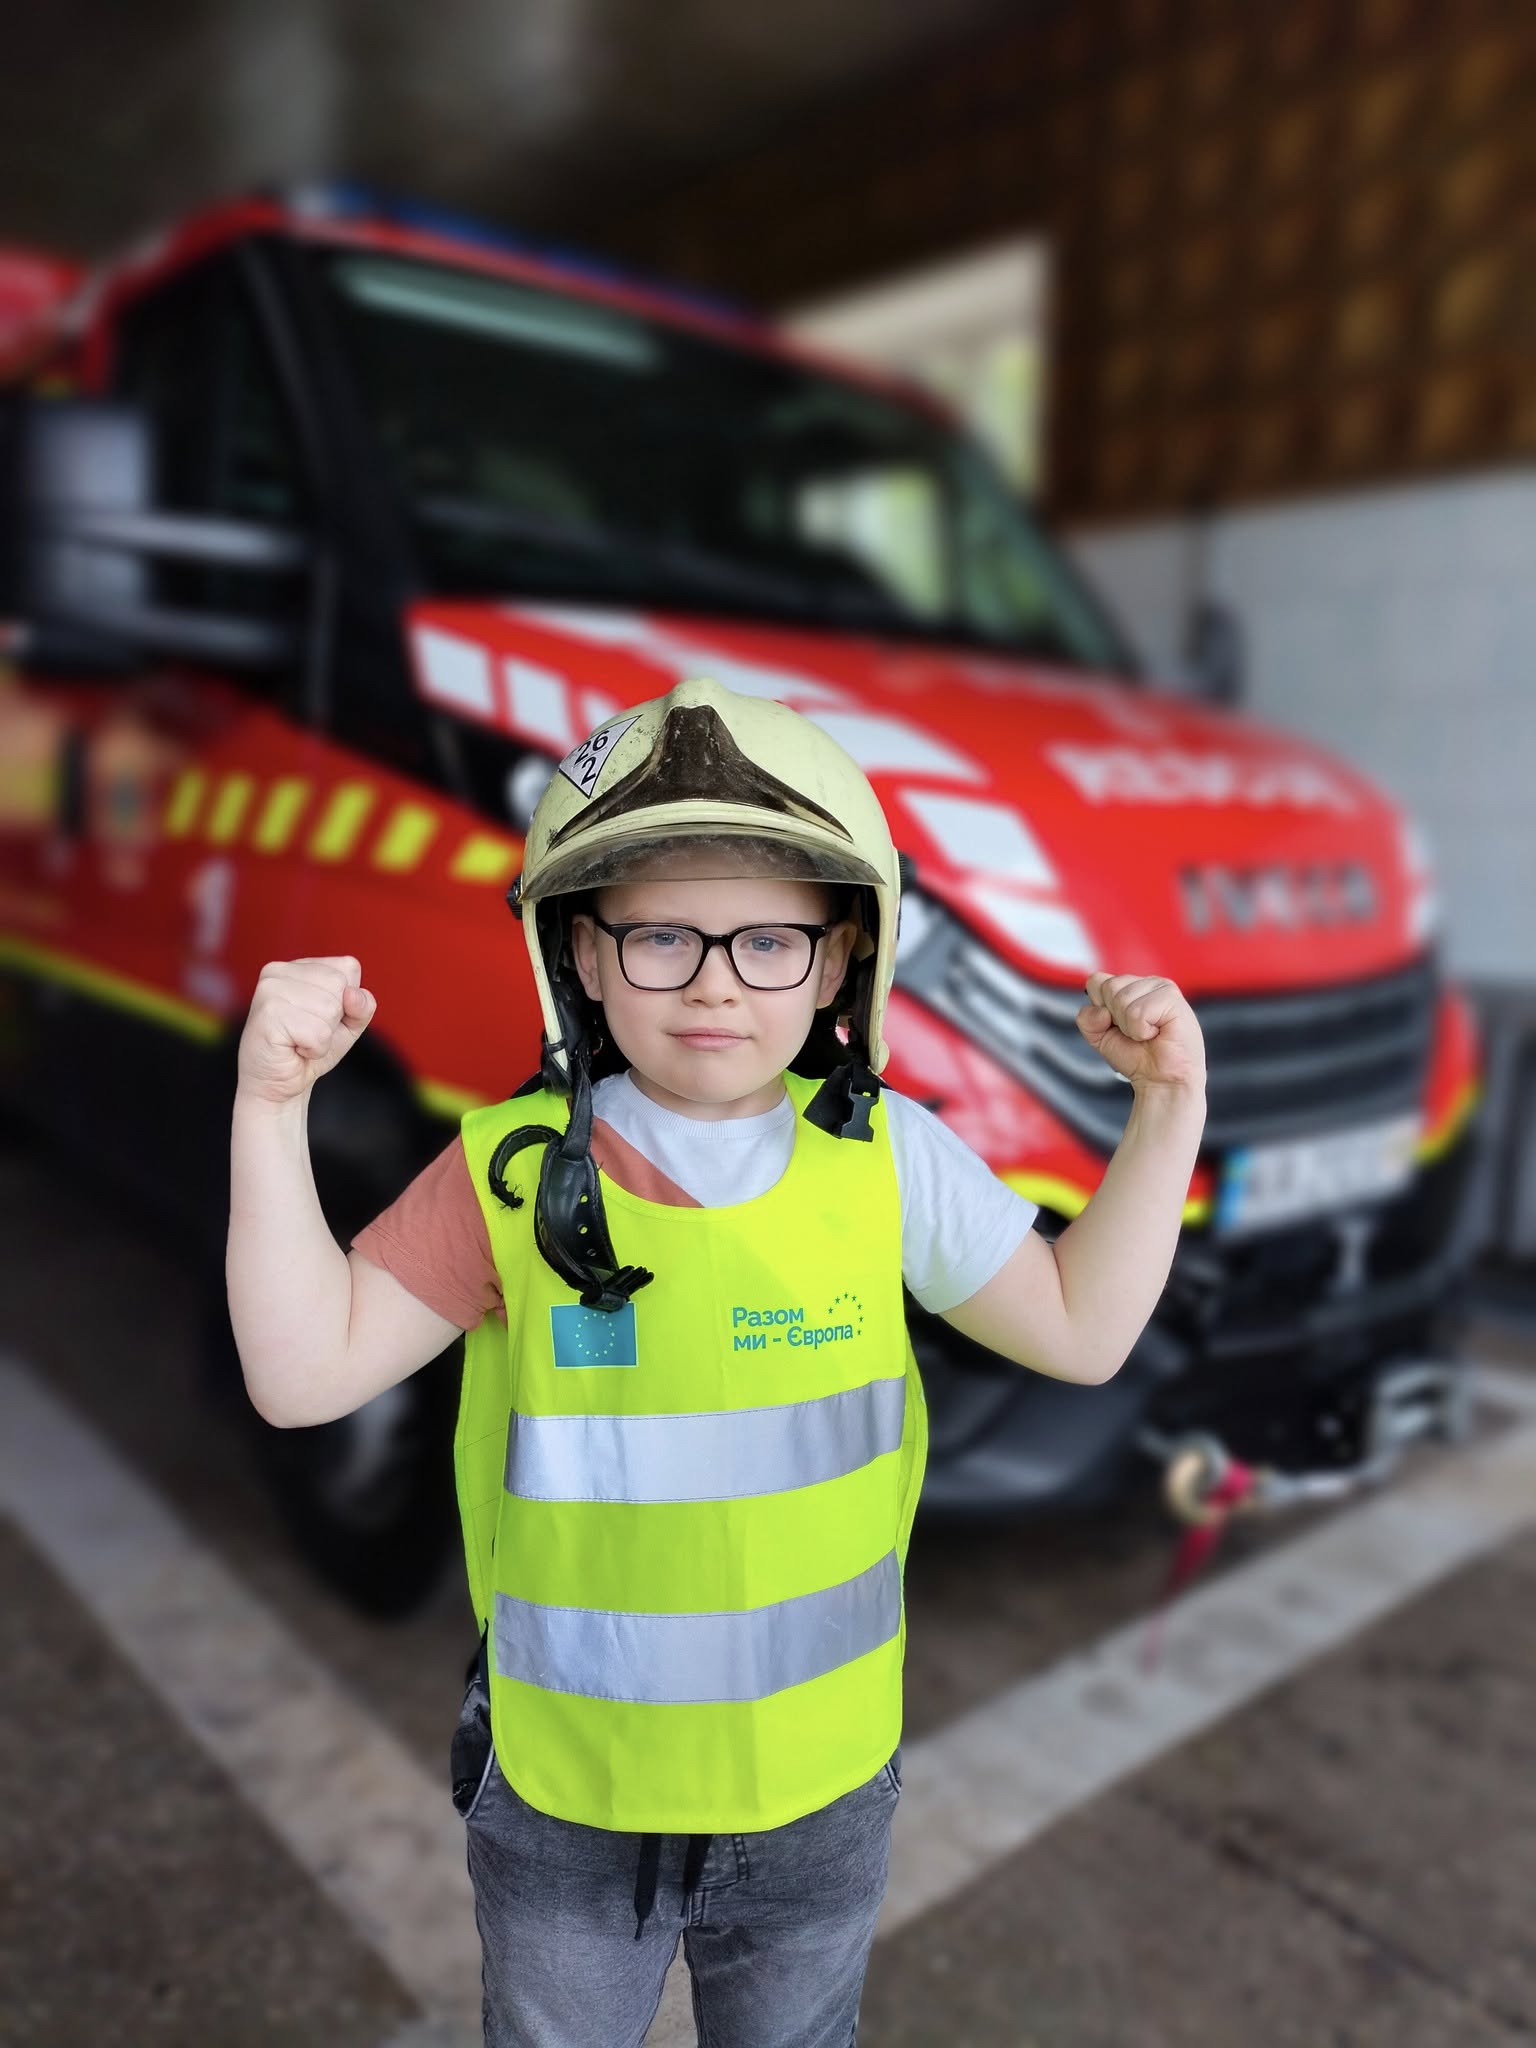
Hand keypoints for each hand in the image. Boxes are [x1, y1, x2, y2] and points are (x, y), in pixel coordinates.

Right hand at [236, 956, 375, 1106]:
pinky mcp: (268, 1014)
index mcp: (299, 966)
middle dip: (333, 1019)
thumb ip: (362, 1006)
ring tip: (299, 1040)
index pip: (348, 968)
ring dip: (323, 1036)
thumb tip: (353, 994)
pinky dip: (314, 1048)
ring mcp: (270, 990)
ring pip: (329, 1008)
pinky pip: (317, 1032)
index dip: (347, 1001)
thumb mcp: (348, 1025)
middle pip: (340, 986)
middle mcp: (279, 971)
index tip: (321, 1017)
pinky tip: (293, 1049)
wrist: (277, 1084)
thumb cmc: (309, 1049)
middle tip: (308, 1032)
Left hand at [1076, 971, 1205, 1094]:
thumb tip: (1101, 1011)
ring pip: (1122, 999)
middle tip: (1135, 1032)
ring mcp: (1162, 988)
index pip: (1096, 981)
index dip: (1099, 1009)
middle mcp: (1147, 982)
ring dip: (1129, 1027)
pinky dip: (1141, 1031)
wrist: (1160, 1081)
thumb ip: (1088, 1019)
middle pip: (1108, 988)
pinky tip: (1156, 1034)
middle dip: (1115, 1019)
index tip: (1117, 1026)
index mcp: (1130, 985)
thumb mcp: (1099, 1036)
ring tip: (1147, 1034)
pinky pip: (1138, 1012)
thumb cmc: (1136, 1056)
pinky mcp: (1173, 999)